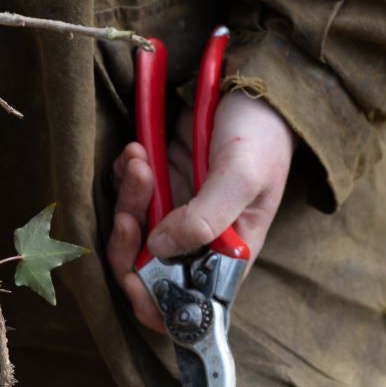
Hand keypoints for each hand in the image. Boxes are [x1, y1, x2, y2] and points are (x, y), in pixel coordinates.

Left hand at [105, 91, 294, 331]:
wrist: (252, 85)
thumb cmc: (261, 135)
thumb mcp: (242, 177)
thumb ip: (205, 218)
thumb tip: (159, 248)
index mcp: (227, 254)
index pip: (183, 300)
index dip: (152, 301)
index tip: (132, 280)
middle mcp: (197, 240)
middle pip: (143, 267)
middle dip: (128, 240)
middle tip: (132, 205)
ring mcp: (175, 212)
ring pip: (130, 229)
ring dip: (127, 198)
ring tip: (140, 160)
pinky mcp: (159, 184)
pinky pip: (126, 194)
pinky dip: (124, 176)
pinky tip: (137, 151)